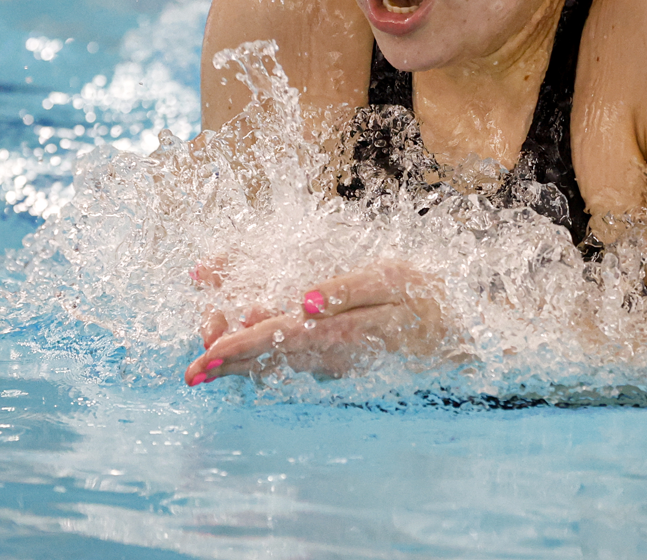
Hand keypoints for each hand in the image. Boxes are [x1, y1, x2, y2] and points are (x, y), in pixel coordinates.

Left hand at [185, 260, 443, 383]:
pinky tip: (247, 340)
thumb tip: (304, 303)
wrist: (455, 330)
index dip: (235, 350)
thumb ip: (346, 289)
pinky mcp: (335, 363)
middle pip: (267, 362)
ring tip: (208, 351)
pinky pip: (292, 362)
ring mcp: (333, 364)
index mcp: (340, 333)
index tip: (199, 364)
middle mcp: (331, 356)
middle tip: (191, 366)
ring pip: (276, 365)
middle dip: (225, 361)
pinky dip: (264, 352)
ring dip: (241, 359)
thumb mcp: (391, 279)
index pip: (277, 341)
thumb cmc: (423, 295)